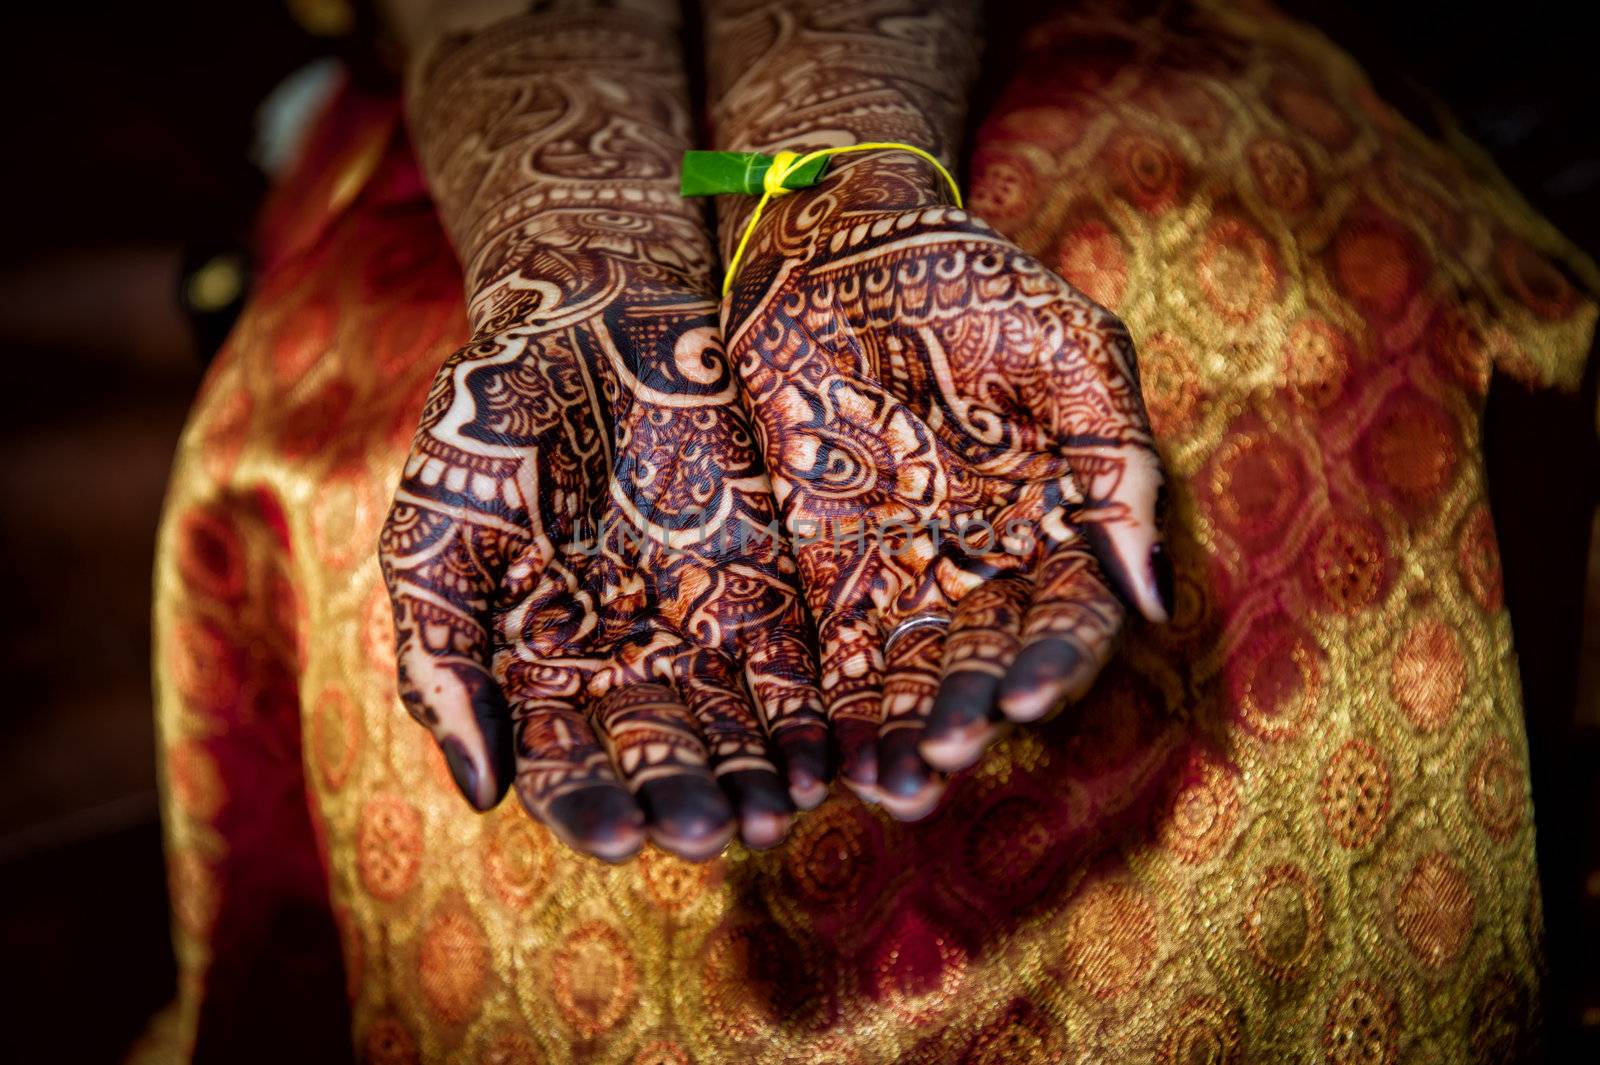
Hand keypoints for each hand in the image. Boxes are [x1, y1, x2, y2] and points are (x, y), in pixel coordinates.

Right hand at [381, 257, 829, 860]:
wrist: (593, 319)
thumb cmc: (495, 423)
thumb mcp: (439, 532)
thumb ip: (442, 656)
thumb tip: (479, 792)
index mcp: (536, 671)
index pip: (562, 766)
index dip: (586, 805)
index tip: (613, 837)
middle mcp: (621, 671)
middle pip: (658, 760)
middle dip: (684, 799)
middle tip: (710, 832)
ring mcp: (697, 634)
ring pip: (732, 732)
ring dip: (756, 779)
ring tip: (777, 813)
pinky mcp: (765, 593)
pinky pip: (791, 673)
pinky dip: (808, 719)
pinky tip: (826, 760)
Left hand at [722, 156, 1171, 819]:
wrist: (839, 241)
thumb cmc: (972, 280)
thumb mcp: (1066, 350)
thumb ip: (1113, 462)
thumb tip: (1151, 598)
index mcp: (1058, 522)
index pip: (1071, 615)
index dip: (1056, 659)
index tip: (1029, 693)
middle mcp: (984, 563)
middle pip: (985, 663)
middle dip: (968, 712)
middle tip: (943, 749)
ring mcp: (900, 569)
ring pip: (907, 676)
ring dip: (899, 735)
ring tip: (885, 785)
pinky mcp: (821, 566)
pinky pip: (825, 650)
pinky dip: (823, 709)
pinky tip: (815, 758)